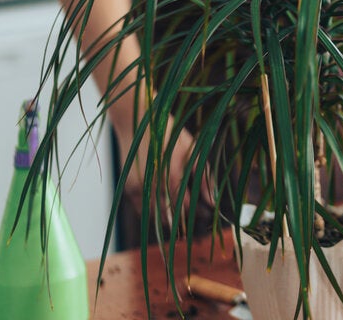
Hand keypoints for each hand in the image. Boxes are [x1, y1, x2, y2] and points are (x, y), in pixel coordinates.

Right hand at [115, 104, 212, 228]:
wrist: (138, 122)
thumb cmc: (171, 134)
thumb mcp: (193, 151)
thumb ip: (204, 178)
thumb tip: (213, 202)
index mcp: (172, 176)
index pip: (187, 207)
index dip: (197, 213)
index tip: (206, 214)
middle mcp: (154, 186)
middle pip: (171, 216)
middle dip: (184, 220)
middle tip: (195, 217)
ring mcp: (139, 188)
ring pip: (156, 217)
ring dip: (168, 219)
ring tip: (180, 213)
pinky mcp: (129, 189)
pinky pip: (143, 210)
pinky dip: (154, 212)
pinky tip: (164, 206)